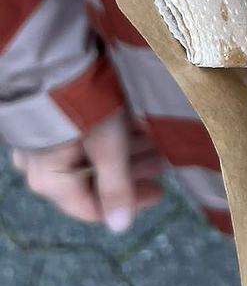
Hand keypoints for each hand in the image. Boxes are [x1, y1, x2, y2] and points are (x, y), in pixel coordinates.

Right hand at [10, 111, 163, 230]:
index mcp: (50, 180)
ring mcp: (45, 144)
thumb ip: (115, 187)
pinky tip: (140, 127)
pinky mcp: (53, 123)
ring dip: (128, 153)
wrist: (57, 57)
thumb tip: (121, 228)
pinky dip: (114, 138)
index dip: (130, 203)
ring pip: (93, 158)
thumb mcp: (107, 145)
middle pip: (95, 181)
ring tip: (159, 141)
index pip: (92, 208)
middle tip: (165, 159)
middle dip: (134, 171)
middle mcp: (42, 166)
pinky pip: (86, 140)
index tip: (160, 191)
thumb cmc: (84, 103)